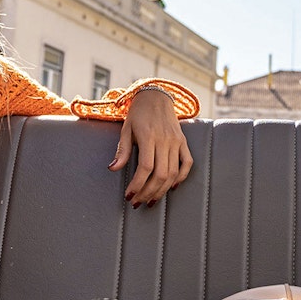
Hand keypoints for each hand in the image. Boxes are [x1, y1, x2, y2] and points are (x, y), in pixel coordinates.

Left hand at [110, 88, 192, 205]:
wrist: (156, 97)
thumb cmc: (138, 114)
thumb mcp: (126, 129)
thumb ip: (122, 150)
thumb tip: (113, 169)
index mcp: (148, 136)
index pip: (145, 167)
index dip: (137, 185)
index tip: (129, 195)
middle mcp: (165, 140)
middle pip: (160, 174)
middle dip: (148, 192)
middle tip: (138, 202)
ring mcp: (176, 141)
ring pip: (173, 173)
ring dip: (162, 190)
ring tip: (151, 200)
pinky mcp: (183, 142)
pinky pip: (187, 163)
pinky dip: (181, 178)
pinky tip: (171, 187)